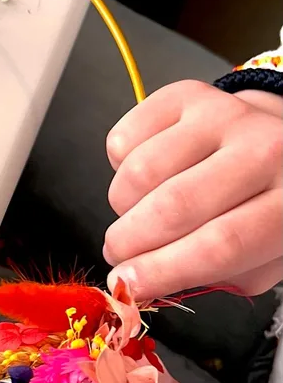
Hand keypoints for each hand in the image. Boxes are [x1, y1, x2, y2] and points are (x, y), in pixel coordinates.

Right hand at [103, 81, 282, 298]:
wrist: (279, 138)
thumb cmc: (268, 207)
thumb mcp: (264, 257)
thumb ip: (210, 277)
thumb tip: (138, 284)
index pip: (220, 245)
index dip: (162, 271)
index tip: (128, 287)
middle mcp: (263, 148)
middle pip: (173, 206)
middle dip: (129, 243)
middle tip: (119, 257)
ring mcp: (222, 114)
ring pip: (139, 172)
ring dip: (122, 208)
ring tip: (136, 216)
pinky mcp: (185, 95)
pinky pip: (123, 141)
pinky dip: (117, 169)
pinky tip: (143, 179)